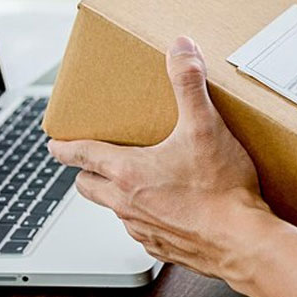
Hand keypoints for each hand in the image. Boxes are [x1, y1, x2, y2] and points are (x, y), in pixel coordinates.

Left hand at [48, 36, 270, 280]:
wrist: (242, 240)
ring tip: (145, 178)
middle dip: (88, 171)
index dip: (64, 147)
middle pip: (88, 186)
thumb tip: (180, 49)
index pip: (81, 156)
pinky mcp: (164, 247)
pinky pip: (143, 229)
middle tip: (98, 159)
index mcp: (128, 172)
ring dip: (120, 194)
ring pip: (116, 209)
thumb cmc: (221, 189)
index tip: (55, 144)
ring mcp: (143, 229)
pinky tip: (174, 205)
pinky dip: (149, 215)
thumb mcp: (205, 126)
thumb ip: (189, 85)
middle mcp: (127, 204)